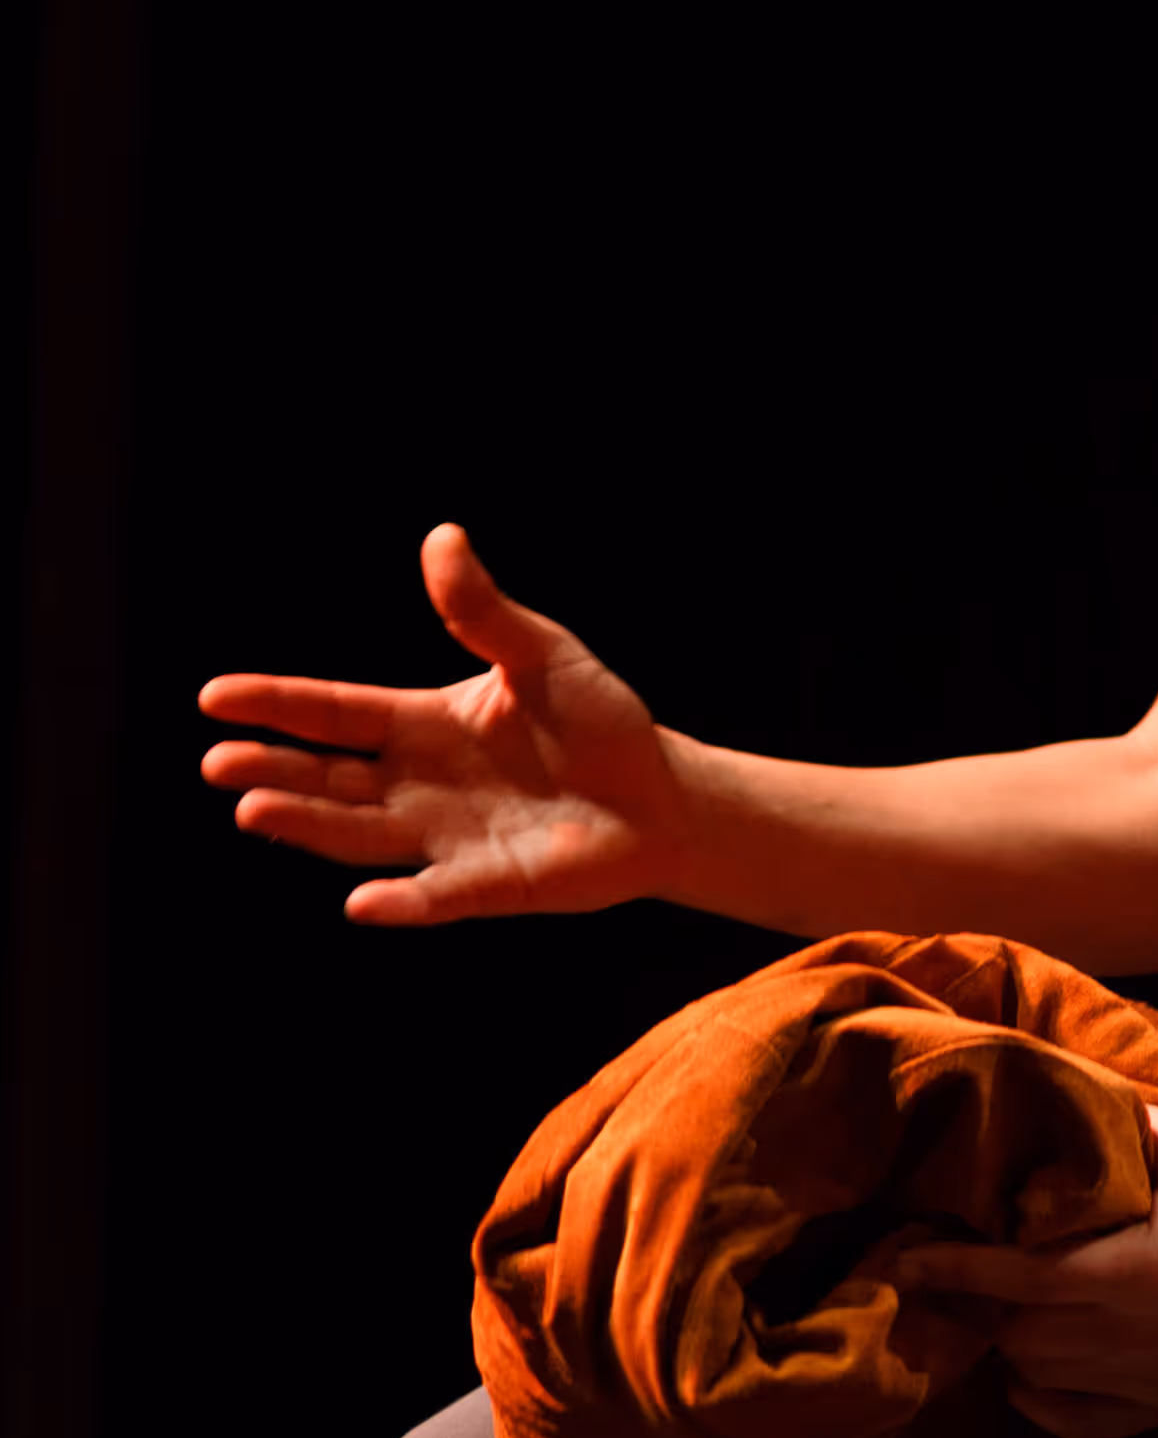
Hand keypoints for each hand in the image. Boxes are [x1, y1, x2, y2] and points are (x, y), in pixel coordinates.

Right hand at [199, 523, 692, 927]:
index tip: (214, 695)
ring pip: (361, 835)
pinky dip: (402, 901)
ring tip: (253, 809)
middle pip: (330, 778)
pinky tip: (363, 902)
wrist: (663, 794)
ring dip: (310, 827)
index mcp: (423, 724)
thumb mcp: (542, 654)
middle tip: (219, 762)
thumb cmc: (599, 721)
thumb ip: (484, 611)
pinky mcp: (488, 883)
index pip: (336, 711)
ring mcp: (446, 838)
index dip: (278, 703)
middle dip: (274, 771)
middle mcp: (418, 785)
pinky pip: (437, 895)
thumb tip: (442, 536)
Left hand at [894, 1105, 1157, 1437]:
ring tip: (995, 1307)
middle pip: (1014, 1332)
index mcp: (1135, 1269)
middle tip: (952, 1270)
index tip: (904, 1258)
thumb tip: (1053, 1099)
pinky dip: (1039, 1396)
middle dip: (976, 1302)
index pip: (1013, 1277)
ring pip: (1036, 1376)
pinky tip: (1032, 1366)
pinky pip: (1074, 1419)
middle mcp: (1133, 1334)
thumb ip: (1119, 1127)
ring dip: (1006, 1342)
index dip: (951, 1268)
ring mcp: (1149, 1378)